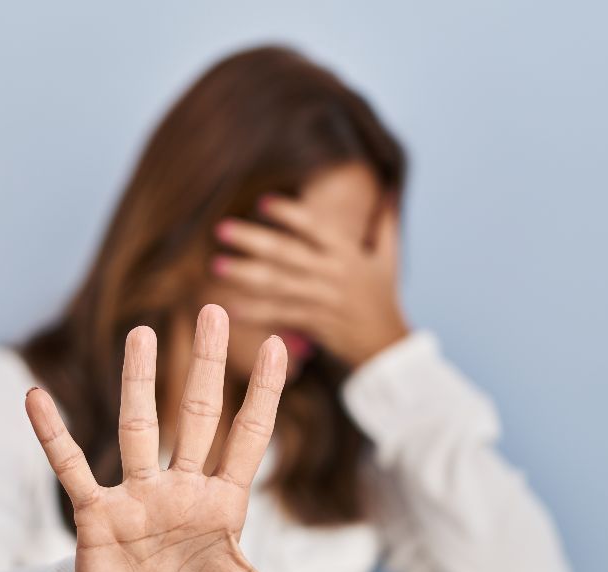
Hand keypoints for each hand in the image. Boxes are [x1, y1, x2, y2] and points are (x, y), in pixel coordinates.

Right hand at [24, 304, 382, 571]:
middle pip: (196, 415)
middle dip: (205, 364)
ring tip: (141, 332)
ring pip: (137, 426)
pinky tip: (36, 397)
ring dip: (138, 380)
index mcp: (222, 504)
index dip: (262, 393)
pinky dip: (52, 435)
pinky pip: (71, 467)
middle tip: (211, 307)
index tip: (277, 344)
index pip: (248, 437)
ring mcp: (136, 496)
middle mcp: (180, 488)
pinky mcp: (96, 514)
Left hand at [211, 195, 410, 366]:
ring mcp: (321, 299)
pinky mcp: (314, 322)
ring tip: (217, 266)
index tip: (262, 202)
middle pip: (286, 252)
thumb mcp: (389, 259)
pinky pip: (281, 315)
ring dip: (244, 275)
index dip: (288, 213)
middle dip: (252, 239)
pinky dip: (257, 312)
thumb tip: (391, 190)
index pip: (314, 227)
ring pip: (277, 284)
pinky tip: (232, 306)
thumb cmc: (384, 298)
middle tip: (221, 228)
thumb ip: (386, 224)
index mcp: (347, 253)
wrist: (386, 344)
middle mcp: (332, 273)